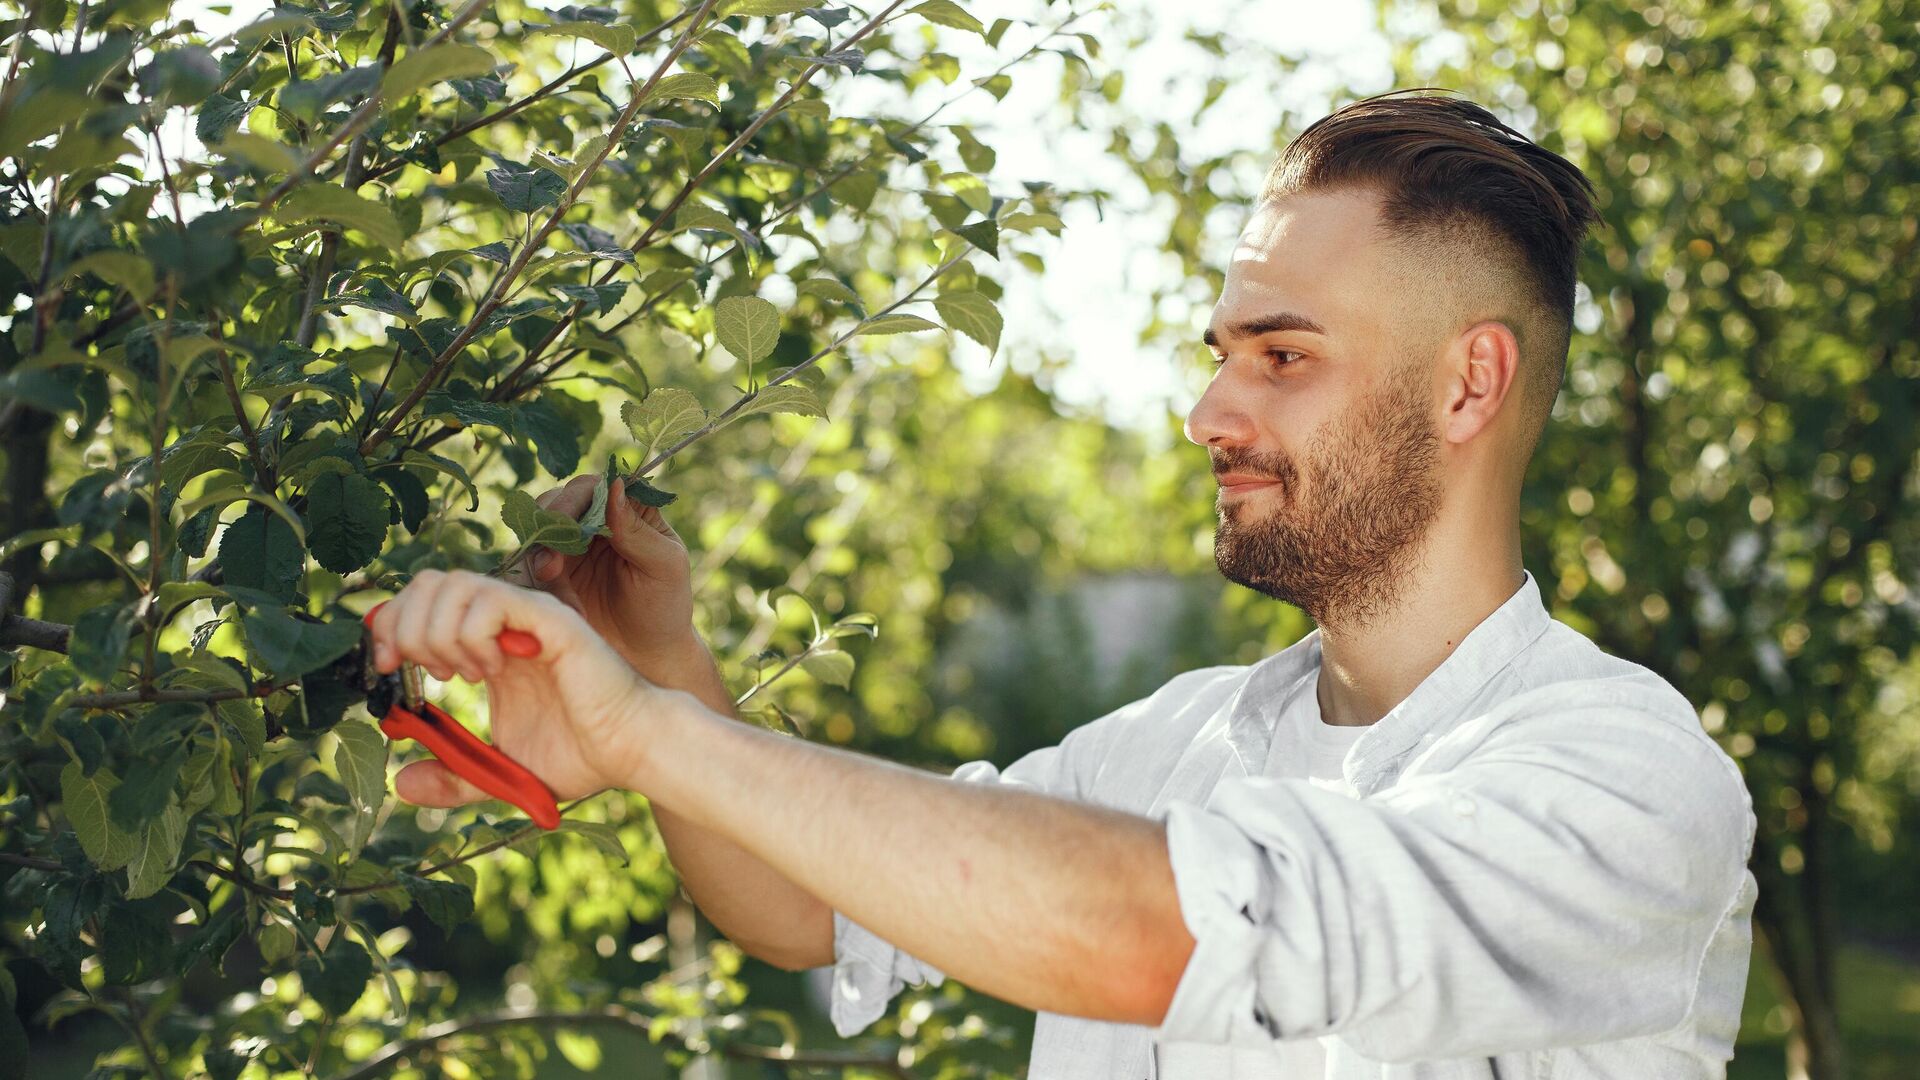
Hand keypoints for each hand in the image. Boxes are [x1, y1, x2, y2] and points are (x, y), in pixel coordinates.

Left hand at [367, 570, 662, 805]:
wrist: (630, 751)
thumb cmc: (580, 756)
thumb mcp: (497, 774)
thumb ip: (452, 777)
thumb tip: (400, 782)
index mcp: (488, 645)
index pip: (422, 602)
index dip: (389, 626)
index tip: (386, 670)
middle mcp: (504, 622)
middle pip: (429, 582)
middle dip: (403, 623)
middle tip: (418, 671)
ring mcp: (526, 616)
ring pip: (453, 584)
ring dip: (437, 631)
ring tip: (460, 674)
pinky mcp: (549, 619)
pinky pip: (491, 600)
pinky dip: (471, 634)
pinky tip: (489, 671)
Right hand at [505, 474, 699, 675]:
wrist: (645, 653)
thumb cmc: (665, 605)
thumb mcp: (663, 566)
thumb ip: (638, 530)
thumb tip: (614, 485)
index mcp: (628, 509)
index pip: (594, 487)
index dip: (574, 500)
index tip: (565, 524)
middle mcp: (595, 519)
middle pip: (556, 503)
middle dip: (549, 531)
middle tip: (550, 568)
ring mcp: (569, 544)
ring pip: (536, 534)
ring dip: (541, 561)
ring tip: (561, 593)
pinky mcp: (551, 571)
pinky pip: (529, 566)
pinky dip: (540, 585)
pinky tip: (566, 608)